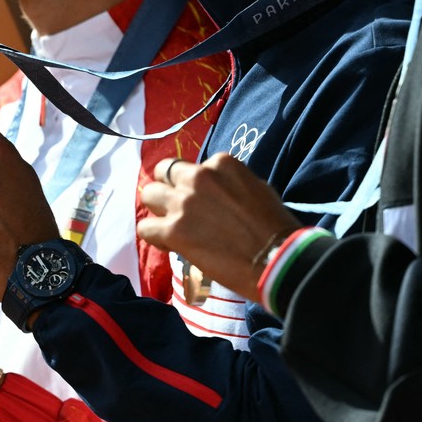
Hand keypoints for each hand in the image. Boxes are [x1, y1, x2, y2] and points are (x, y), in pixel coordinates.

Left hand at [138, 153, 301, 300]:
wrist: (276, 258)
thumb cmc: (274, 225)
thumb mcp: (256, 188)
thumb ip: (230, 184)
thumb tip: (218, 193)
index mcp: (221, 163)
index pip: (195, 167)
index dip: (196, 186)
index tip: (205, 203)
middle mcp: (198, 177)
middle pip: (164, 172)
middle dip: (169, 189)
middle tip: (178, 208)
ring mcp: (183, 203)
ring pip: (149, 195)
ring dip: (158, 210)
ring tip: (170, 226)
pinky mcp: (173, 230)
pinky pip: (146, 228)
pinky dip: (154, 236)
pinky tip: (169, 244)